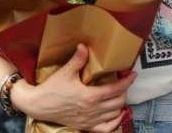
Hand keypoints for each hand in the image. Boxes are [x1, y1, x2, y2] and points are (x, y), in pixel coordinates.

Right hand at [11, 44, 134, 131]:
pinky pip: (106, 129)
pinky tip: (117, 115)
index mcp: (90, 96)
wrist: (38, 105)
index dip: (127, 82)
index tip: (132, 74)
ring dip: (121, 105)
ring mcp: (90, 120)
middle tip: (124, 82)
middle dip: (124, 91)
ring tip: (120, 95)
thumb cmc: (52, 89)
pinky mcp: (85, 126)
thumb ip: (78, 59)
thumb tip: (84, 46)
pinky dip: (114, 123)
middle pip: (118, 102)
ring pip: (115, 115)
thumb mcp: (65, 72)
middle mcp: (93, 110)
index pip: (116, 89)